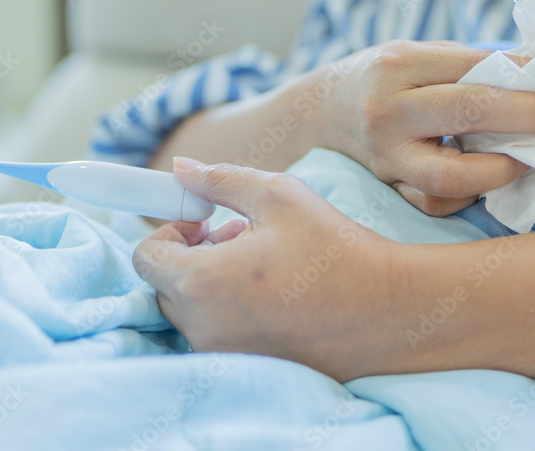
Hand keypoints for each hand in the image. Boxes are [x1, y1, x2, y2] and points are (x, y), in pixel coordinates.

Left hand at [132, 159, 406, 380]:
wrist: (387, 308)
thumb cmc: (334, 248)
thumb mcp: (278, 196)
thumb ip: (220, 180)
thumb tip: (179, 168)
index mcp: (202, 282)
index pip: (146, 256)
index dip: (171, 229)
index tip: (205, 219)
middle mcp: (202, 326)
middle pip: (166, 284)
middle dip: (192, 254)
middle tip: (238, 233)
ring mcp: (223, 352)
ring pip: (192, 310)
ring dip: (211, 280)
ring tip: (261, 259)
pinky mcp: (246, 366)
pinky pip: (217, 332)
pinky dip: (230, 309)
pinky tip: (273, 290)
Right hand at [305, 41, 534, 214]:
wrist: (317, 114)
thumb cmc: (383, 79)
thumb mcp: (416, 56)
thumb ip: (470, 65)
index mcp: (399, 64)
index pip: (475, 68)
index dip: (529, 79)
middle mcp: (387, 109)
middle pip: (471, 111)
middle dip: (532, 115)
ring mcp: (383, 155)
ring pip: (452, 175)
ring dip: (503, 170)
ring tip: (531, 160)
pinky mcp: (384, 188)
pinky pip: (435, 203)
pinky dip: (469, 196)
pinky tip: (486, 179)